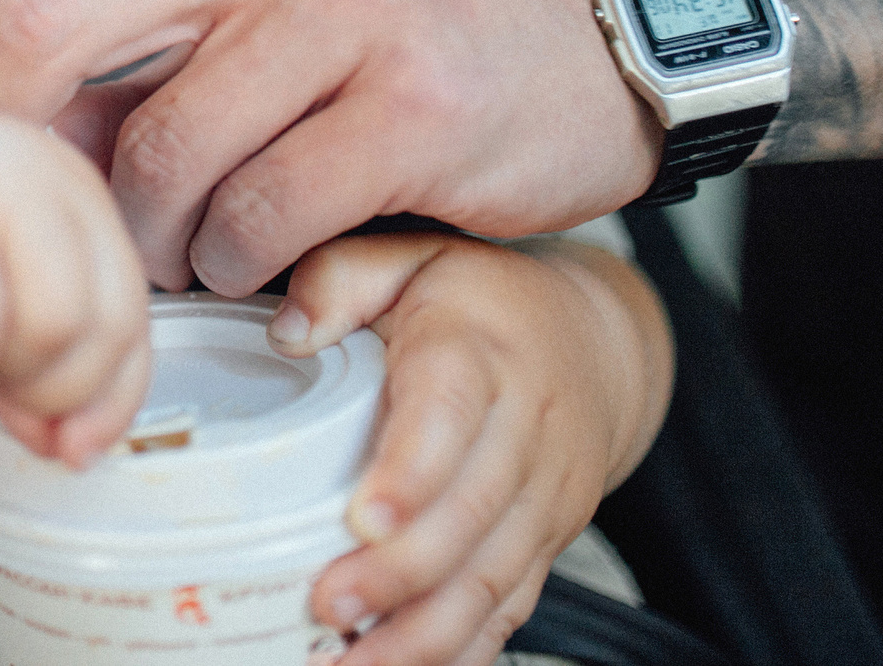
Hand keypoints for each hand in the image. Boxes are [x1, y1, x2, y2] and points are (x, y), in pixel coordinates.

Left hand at [0, 0, 662, 293]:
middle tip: (20, 210)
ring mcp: (359, 2)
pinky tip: (251, 260)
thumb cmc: (401, 8)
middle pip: (56, 30)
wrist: (597, 38)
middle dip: (9, 143)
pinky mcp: (418, 106)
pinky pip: (258, 214)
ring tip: (168, 249)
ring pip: (162, 148)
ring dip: (143, 231)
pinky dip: (231, 261)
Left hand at [278, 234, 669, 665]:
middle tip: (328, 604)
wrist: (595, 341)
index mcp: (478, 353)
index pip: (450, 416)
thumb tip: (288, 330)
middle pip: (472, 516)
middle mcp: (523, 432)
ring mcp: (542, 498)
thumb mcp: (410, 257)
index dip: (413, 474)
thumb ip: (341, 278)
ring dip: (422, 634)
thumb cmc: (480, 299)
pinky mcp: (544, 545)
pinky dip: (459, 653)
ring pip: (493, 579)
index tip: (362, 519)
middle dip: (401, 574)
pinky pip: (509, 610)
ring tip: (346, 664)